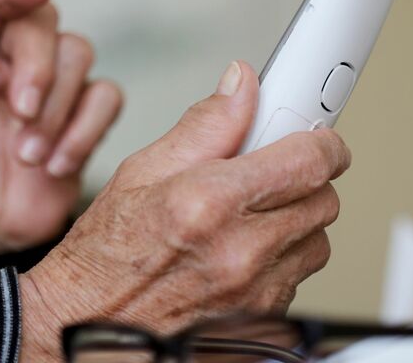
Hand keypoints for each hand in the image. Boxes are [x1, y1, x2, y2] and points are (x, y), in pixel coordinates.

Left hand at [0, 0, 122, 253]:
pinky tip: (57, 165)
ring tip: (29, 157)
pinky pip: (106, 98)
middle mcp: (10, 60)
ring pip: (79, 54)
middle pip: (43, 22)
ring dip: (58, 110)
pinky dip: (86, 132)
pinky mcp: (83, 117)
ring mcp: (52, 87)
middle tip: (21, 113)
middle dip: (39, 67)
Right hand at [18, 61, 351, 360]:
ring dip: (296, 222)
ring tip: (250, 217)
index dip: (323, 143)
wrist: (89, 325)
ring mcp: (256, 293)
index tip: (319, 137)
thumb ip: (204, 125)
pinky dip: (281, 259)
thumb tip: (241, 86)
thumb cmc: (106, 257)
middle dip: (306, 180)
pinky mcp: (263, 320)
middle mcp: (241, 252)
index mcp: (210, 203)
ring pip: (316, 241)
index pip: (309, 161)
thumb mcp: (141, 172)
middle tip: (272, 174)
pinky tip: (242, 252)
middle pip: (324, 200)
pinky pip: (298, 277)